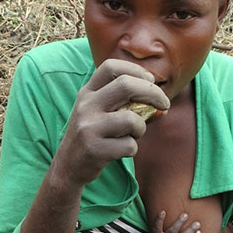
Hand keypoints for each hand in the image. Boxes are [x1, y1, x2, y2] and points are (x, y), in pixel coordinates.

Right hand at [56, 60, 169, 185]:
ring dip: (141, 128)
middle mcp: (86, 105)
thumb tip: (162, 105)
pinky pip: (129, 145)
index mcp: (88, 92)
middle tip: (164, 104)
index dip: (136, 70)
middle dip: (153, 93)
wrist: (68, 166)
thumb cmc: (93, 136)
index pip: (111, 66)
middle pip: (126, 85)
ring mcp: (89, 127)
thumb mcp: (101, 113)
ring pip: (132, 119)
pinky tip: (120, 151)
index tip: (150, 81)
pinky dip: (132, 149)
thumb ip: (126, 104)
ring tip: (134, 135)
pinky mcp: (94, 149)